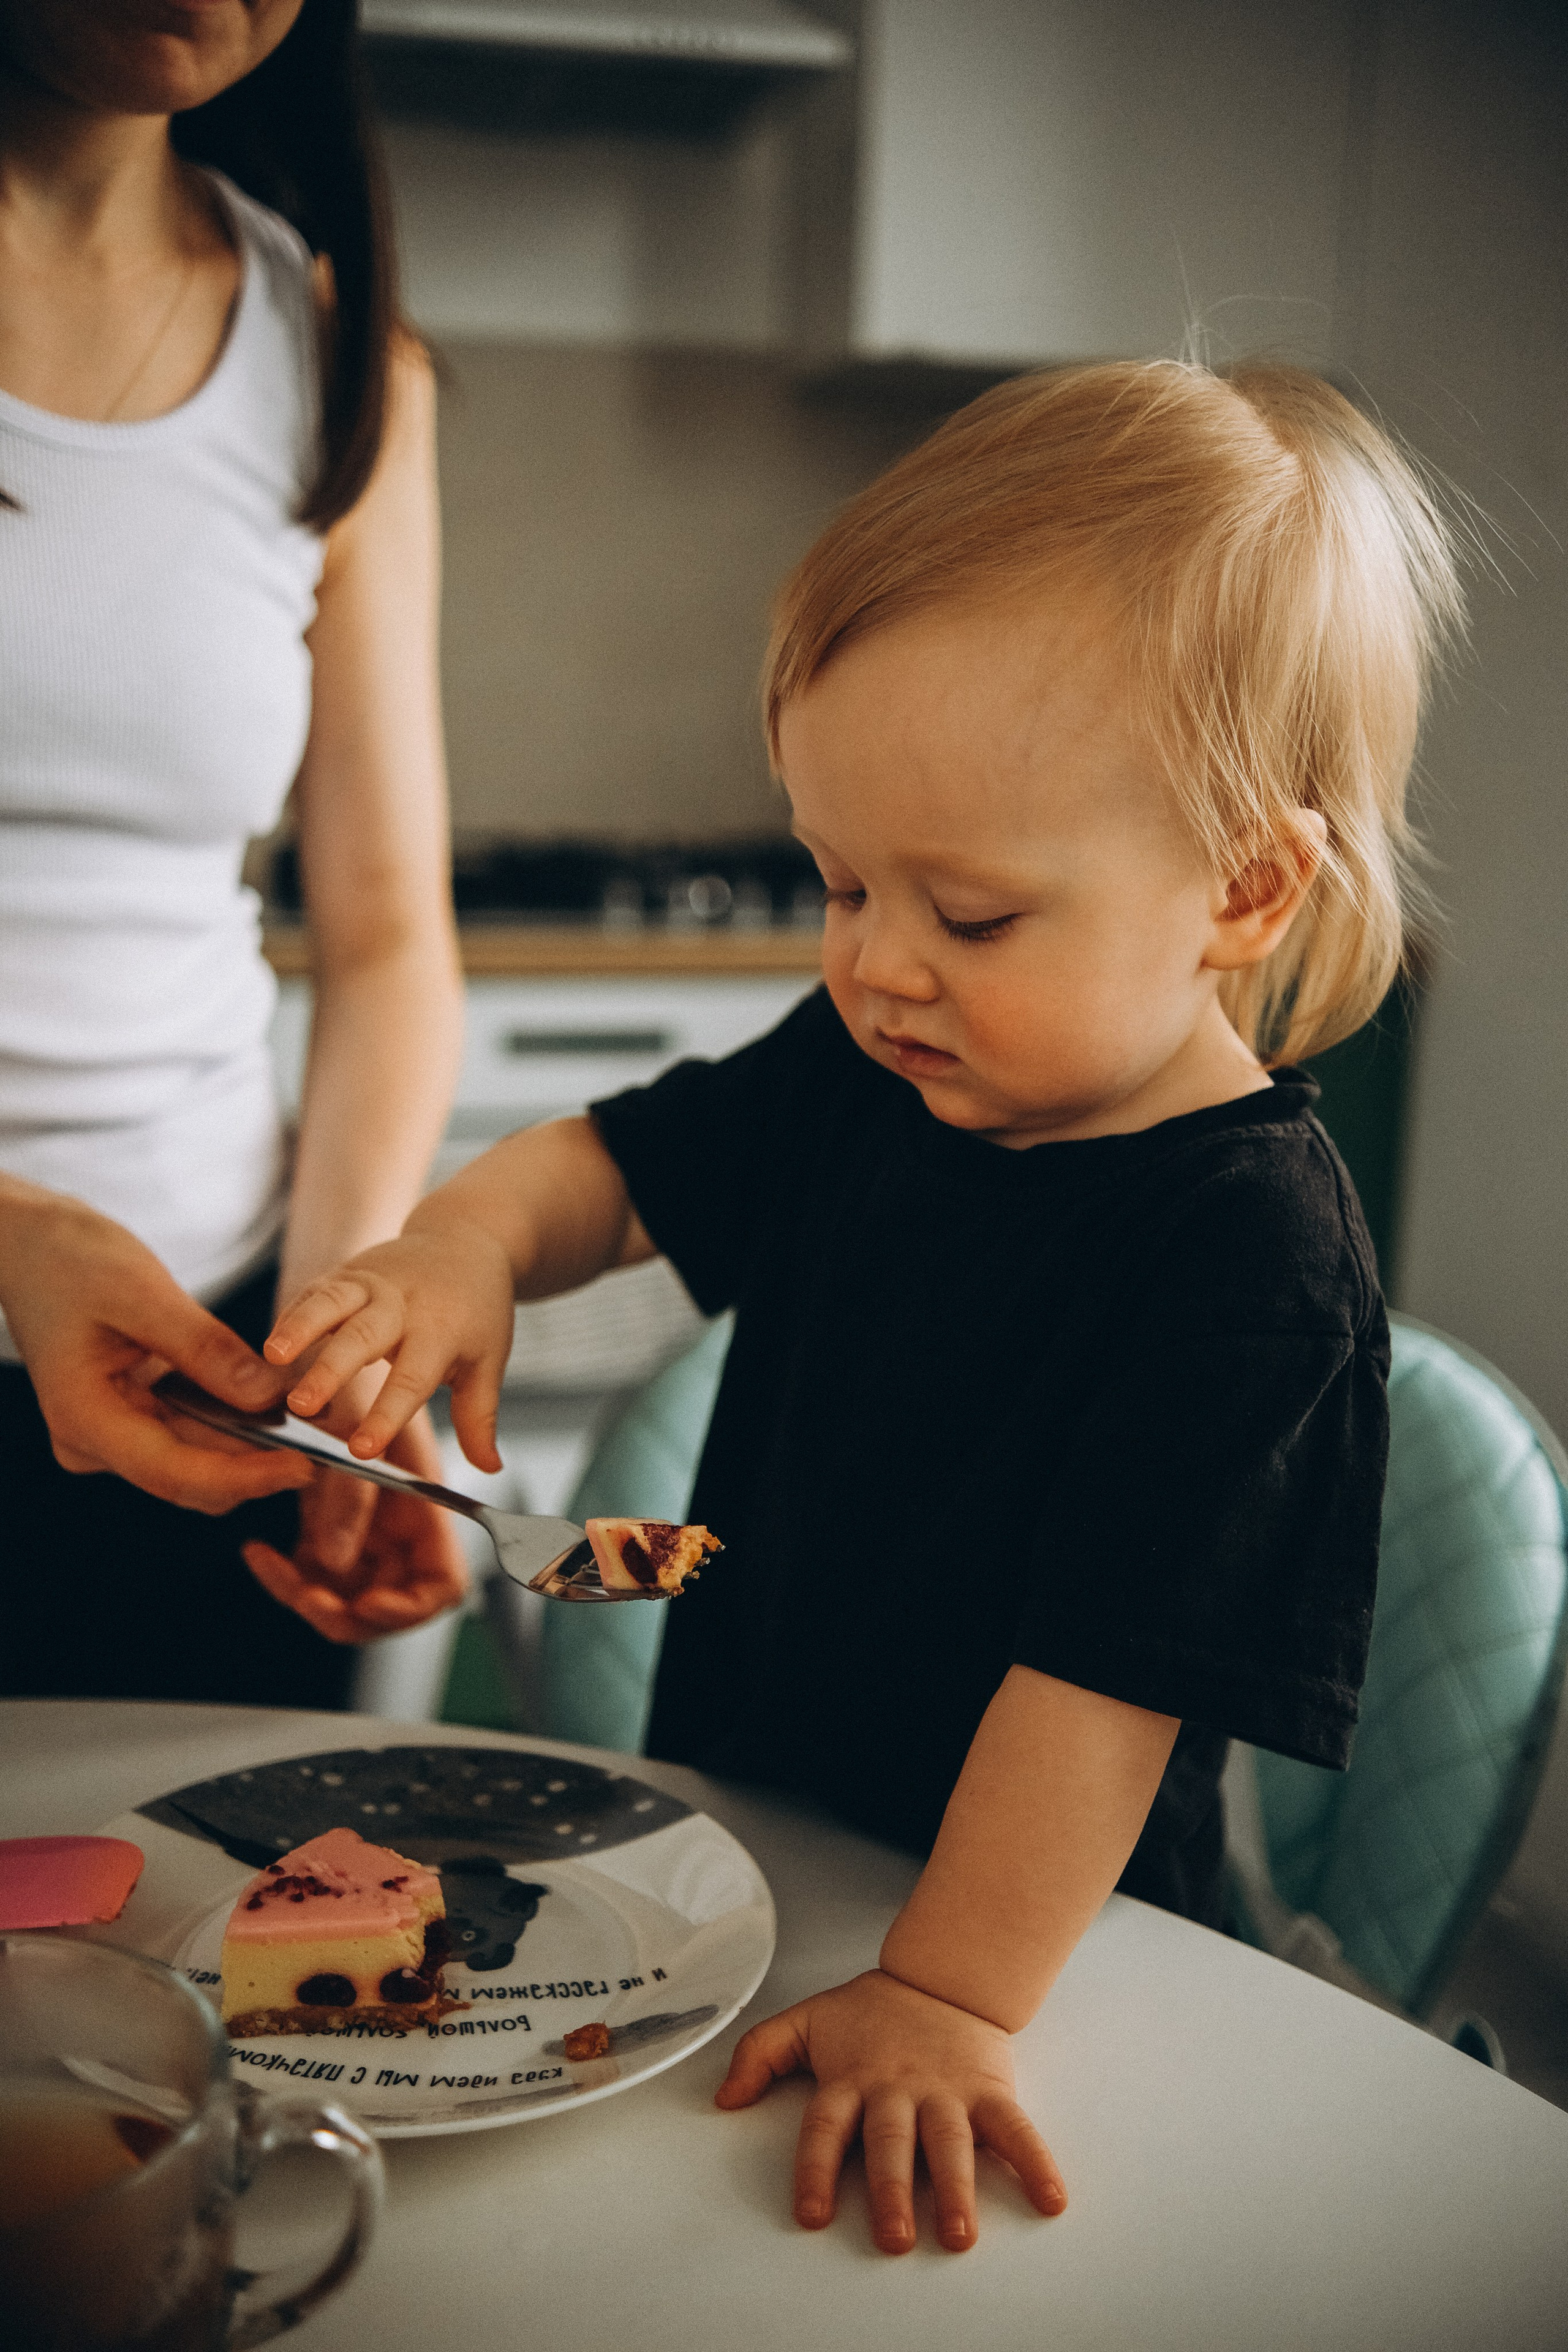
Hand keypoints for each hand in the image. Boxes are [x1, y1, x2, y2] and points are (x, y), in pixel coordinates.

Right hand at [0, 1182, 310, 1513]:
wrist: (29, 1243)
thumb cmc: (73, 1259)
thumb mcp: (145, 1295)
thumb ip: (206, 1351)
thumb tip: (270, 1398)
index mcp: (84, 1419)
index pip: (176, 1472)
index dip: (246, 1477)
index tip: (307, 1468)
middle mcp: (92, 1442)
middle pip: (190, 1477)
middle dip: (258, 1468)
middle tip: (331, 1451)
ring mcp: (108, 1433)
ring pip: (195, 1460)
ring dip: (251, 1449)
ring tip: (316, 1431)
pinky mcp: (128, 1416)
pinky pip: (188, 1434)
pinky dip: (232, 1426)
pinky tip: (277, 1409)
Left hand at [242, 1401, 468, 1643]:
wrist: (318, 1355)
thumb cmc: (356, 1378)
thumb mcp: (355, 1440)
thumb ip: (349, 1499)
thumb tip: (332, 1565)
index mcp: (425, 1513)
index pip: (439, 1586)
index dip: (411, 1607)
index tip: (370, 1604)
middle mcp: (394, 1532)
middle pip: (384, 1605)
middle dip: (344, 1610)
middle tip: (306, 1595)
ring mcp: (356, 1533)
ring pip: (338, 1595)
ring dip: (303, 1592)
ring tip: (271, 1565)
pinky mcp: (318, 1527)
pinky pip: (304, 1572)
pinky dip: (281, 1571)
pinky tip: (257, 1549)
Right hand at [264, 1225, 514, 1472]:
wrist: (467, 1240)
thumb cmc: (476, 1310)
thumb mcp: (488, 1361)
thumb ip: (479, 1417)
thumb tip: (489, 1468)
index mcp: (441, 1331)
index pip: (412, 1380)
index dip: (386, 1416)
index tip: (362, 1450)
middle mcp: (403, 1304)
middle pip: (364, 1338)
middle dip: (331, 1371)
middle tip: (304, 1406)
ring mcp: (373, 1283)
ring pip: (332, 1303)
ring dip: (300, 1328)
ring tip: (274, 1357)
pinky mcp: (349, 1271)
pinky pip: (316, 1290)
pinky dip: (293, 1313)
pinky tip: (270, 1343)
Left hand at [715, 1970, 1065, 2254]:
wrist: (942, 1973)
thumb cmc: (874, 2011)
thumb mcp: (807, 2020)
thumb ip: (759, 2053)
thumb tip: (724, 2097)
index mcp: (852, 2078)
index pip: (826, 2127)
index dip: (814, 2169)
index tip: (811, 2214)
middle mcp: (898, 2089)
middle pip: (891, 2142)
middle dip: (893, 2191)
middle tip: (895, 2236)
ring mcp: (946, 2091)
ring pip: (950, 2141)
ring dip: (957, 2188)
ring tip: (960, 2232)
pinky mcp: (988, 2090)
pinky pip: (1015, 2128)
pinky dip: (1035, 2162)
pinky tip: (1049, 2198)